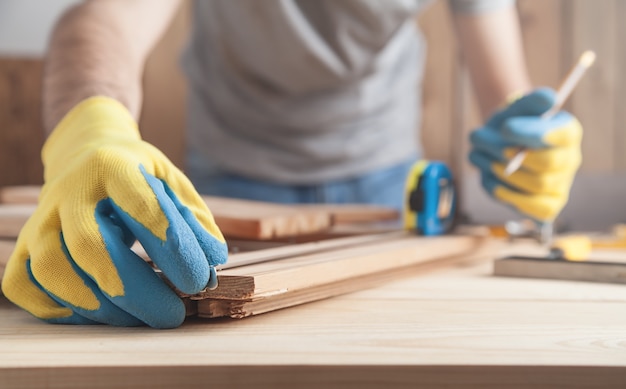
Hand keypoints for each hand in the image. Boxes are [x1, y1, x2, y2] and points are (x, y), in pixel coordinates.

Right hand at [1, 97, 227, 327]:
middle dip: (133, 289)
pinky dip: (57, 308)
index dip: (170, 246)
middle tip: (171, 314)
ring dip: (99, 305)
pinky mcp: (23, 244)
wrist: (86, 154)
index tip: (198, 280)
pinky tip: (95, 313)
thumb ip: (194, 219)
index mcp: (114, 166)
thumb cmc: (138, 176)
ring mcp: (40, 218)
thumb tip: (213, 260)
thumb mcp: (172, 183)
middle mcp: (70, 190)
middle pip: (89, 245)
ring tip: (139, 319)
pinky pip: (24, 283)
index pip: (140, 205)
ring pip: (52, 269)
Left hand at [468, 87, 582, 221]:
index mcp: (568, 132)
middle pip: (548, 164)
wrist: (500, 142)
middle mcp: (569, 160)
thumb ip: (531, 101)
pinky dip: (500, 190)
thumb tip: (548, 98)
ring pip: (535, 185)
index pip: (563, 135)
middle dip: (511, 154)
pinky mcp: (544, 206)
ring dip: (500, 170)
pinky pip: (527, 206)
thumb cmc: (512, 123)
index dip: (533, 133)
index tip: (506, 127)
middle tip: (485, 144)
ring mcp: (558, 185)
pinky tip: (487, 174)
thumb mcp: (517, 107)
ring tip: (479, 154)